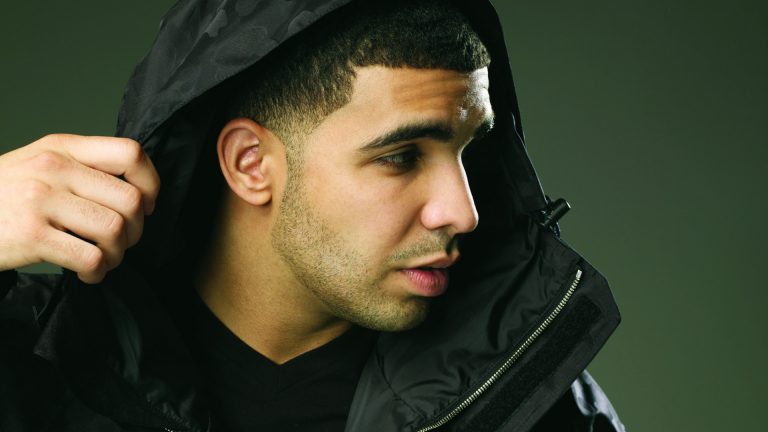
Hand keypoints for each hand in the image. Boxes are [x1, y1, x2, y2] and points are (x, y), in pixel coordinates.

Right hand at [0, 134, 159, 282]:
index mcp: (62, 147)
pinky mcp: (31, 236)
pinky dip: (98, 271)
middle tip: (121, 242)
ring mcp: (40, 201)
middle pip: (131, 199)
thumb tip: (138, 192)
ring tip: (102, 259)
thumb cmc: (3, 196)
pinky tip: (86, 272)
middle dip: (137, 230)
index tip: (145, 206)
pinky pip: (91, 257)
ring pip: (115, 229)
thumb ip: (83, 168)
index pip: (131, 153)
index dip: (150, 184)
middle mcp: (54, 169)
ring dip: (118, 254)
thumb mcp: (39, 164)